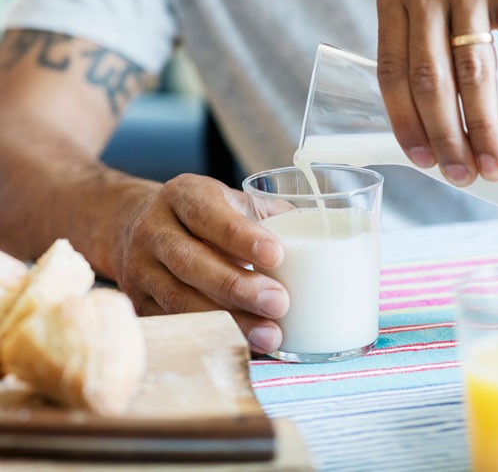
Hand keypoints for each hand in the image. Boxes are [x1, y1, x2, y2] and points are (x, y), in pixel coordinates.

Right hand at [113, 174, 288, 353]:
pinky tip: (242, 345)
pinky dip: (209, 336)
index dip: (241, 236)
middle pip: (191, 262)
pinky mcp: (138, 303)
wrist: (136, 227)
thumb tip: (316, 232)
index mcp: (182, 195)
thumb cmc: (203, 215)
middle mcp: (153, 230)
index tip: (276, 255)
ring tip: (269, 335)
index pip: (208, 214)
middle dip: (237, 286)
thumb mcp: (229, 200)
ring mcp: (139, 269)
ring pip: (180, 299)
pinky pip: (173, 324)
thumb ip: (268, 213)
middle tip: (279, 302)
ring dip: (227, 320)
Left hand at [377, 0, 497, 184]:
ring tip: (495, 167)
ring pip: (472, 75)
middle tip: (463, 176)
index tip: (422, 161)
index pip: (391, 72)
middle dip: (446, 138)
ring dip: (484, 131)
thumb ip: (426, 36)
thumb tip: (434, 117)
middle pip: (430, 81)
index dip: (405, 124)